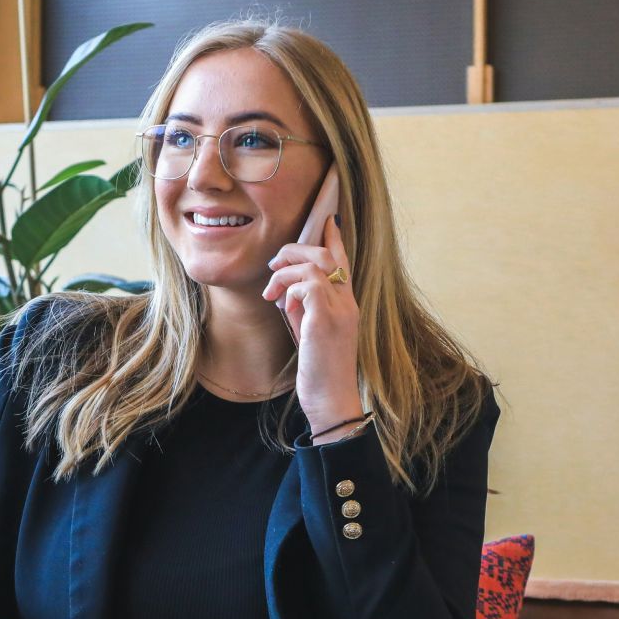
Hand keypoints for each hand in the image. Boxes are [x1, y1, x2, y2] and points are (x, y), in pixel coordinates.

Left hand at [262, 216, 363, 430]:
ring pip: (315, 265)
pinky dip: (290, 289)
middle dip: (295, 250)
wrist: (331, 399)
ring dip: (286, 272)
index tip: (326, 219)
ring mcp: (340, 310)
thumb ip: (303, 308)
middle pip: (326, 254)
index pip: (343, 261)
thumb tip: (287, 291)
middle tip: (273, 266)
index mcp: (346, 303)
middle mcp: (348, 302)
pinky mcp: (326, 321)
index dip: (333, 238)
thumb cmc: (318, 370)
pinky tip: (283, 305)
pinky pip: (308, 285)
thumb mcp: (309, 332)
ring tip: (271, 291)